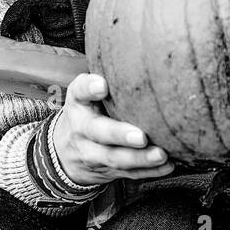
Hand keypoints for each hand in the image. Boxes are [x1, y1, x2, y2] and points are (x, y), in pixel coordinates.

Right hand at [52, 74, 174, 185]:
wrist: (62, 153)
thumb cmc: (86, 112)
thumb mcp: (85, 94)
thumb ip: (106, 79)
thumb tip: (148, 56)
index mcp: (78, 103)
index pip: (79, 92)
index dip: (89, 88)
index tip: (102, 85)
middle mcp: (81, 129)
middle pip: (98, 132)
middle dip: (119, 135)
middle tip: (141, 136)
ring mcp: (92, 153)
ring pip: (114, 158)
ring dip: (139, 159)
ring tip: (161, 154)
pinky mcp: (106, 171)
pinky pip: (128, 174)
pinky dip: (149, 172)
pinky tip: (168, 166)